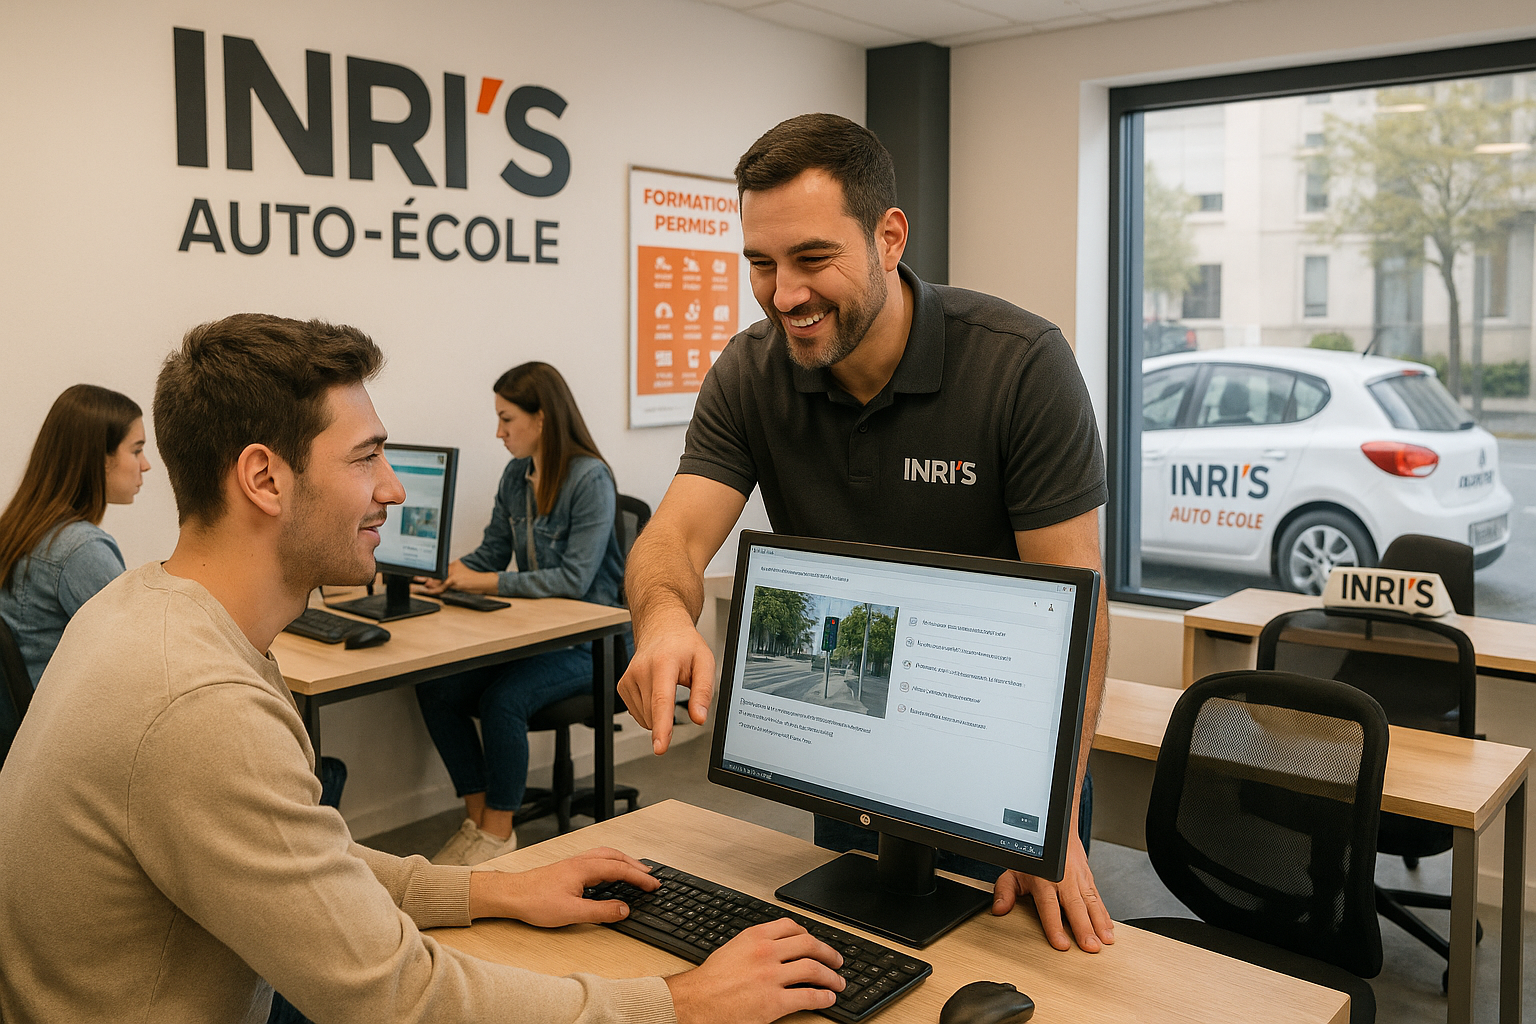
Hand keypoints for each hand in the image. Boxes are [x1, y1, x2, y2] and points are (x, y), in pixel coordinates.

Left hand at [414, 560, 498, 595]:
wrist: (485, 581)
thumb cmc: (475, 582)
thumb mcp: (461, 579)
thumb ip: (449, 581)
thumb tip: (435, 585)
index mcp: (453, 566)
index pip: (438, 569)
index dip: (427, 573)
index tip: (417, 575)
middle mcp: (452, 567)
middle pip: (435, 573)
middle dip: (423, 577)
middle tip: (413, 579)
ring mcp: (453, 573)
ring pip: (437, 579)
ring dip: (426, 584)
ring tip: (415, 585)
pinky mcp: (455, 580)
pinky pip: (442, 586)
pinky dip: (435, 589)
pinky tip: (429, 590)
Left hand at [468, 847, 657, 927]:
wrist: (511, 894)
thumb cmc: (534, 900)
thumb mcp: (571, 912)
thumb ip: (600, 911)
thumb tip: (624, 909)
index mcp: (585, 868)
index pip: (621, 870)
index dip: (640, 878)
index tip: (654, 885)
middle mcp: (581, 861)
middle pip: (616, 857)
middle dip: (636, 865)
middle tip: (651, 876)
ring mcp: (574, 863)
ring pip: (606, 855)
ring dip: (624, 861)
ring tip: (636, 871)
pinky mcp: (568, 868)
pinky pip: (597, 859)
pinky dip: (611, 862)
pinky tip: (609, 872)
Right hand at [617, 610, 716, 754]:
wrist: (661, 630)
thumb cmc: (683, 645)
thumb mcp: (705, 662)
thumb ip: (703, 692)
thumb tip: (699, 718)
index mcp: (663, 663)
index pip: (661, 701)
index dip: (662, 727)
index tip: (660, 747)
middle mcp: (641, 670)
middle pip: (654, 714)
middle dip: (670, 717)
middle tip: (679, 691)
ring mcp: (628, 679)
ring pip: (646, 718)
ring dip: (660, 712)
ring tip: (667, 686)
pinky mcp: (622, 687)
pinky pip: (639, 714)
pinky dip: (651, 710)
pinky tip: (655, 690)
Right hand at [665, 918, 843, 1023]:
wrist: (695, 1002)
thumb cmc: (710, 980)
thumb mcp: (733, 949)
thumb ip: (756, 945)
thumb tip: (778, 947)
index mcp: (755, 937)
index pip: (792, 927)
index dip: (810, 934)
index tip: (816, 942)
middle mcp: (766, 953)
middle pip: (809, 945)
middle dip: (829, 953)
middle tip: (837, 961)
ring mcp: (771, 977)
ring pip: (813, 970)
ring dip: (831, 977)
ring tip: (837, 983)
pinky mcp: (774, 1002)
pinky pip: (808, 997)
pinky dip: (823, 997)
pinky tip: (827, 999)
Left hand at [991, 830, 1112, 951]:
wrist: (1055, 829)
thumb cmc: (1034, 854)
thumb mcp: (1013, 870)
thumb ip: (1005, 891)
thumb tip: (999, 909)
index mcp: (1043, 880)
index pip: (1049, 907)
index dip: (1055, 926)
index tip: (1062, 943)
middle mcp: (1063, 879)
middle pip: (1075, 907)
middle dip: (1084, 928)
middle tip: (1091, 947)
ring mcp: (1079, 878)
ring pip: (1091, 903)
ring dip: (1099, 923)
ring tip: (1105, 941)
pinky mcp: (1089, 878)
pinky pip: (1098, 898)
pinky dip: (1105, 914)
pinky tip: (1108, 928)